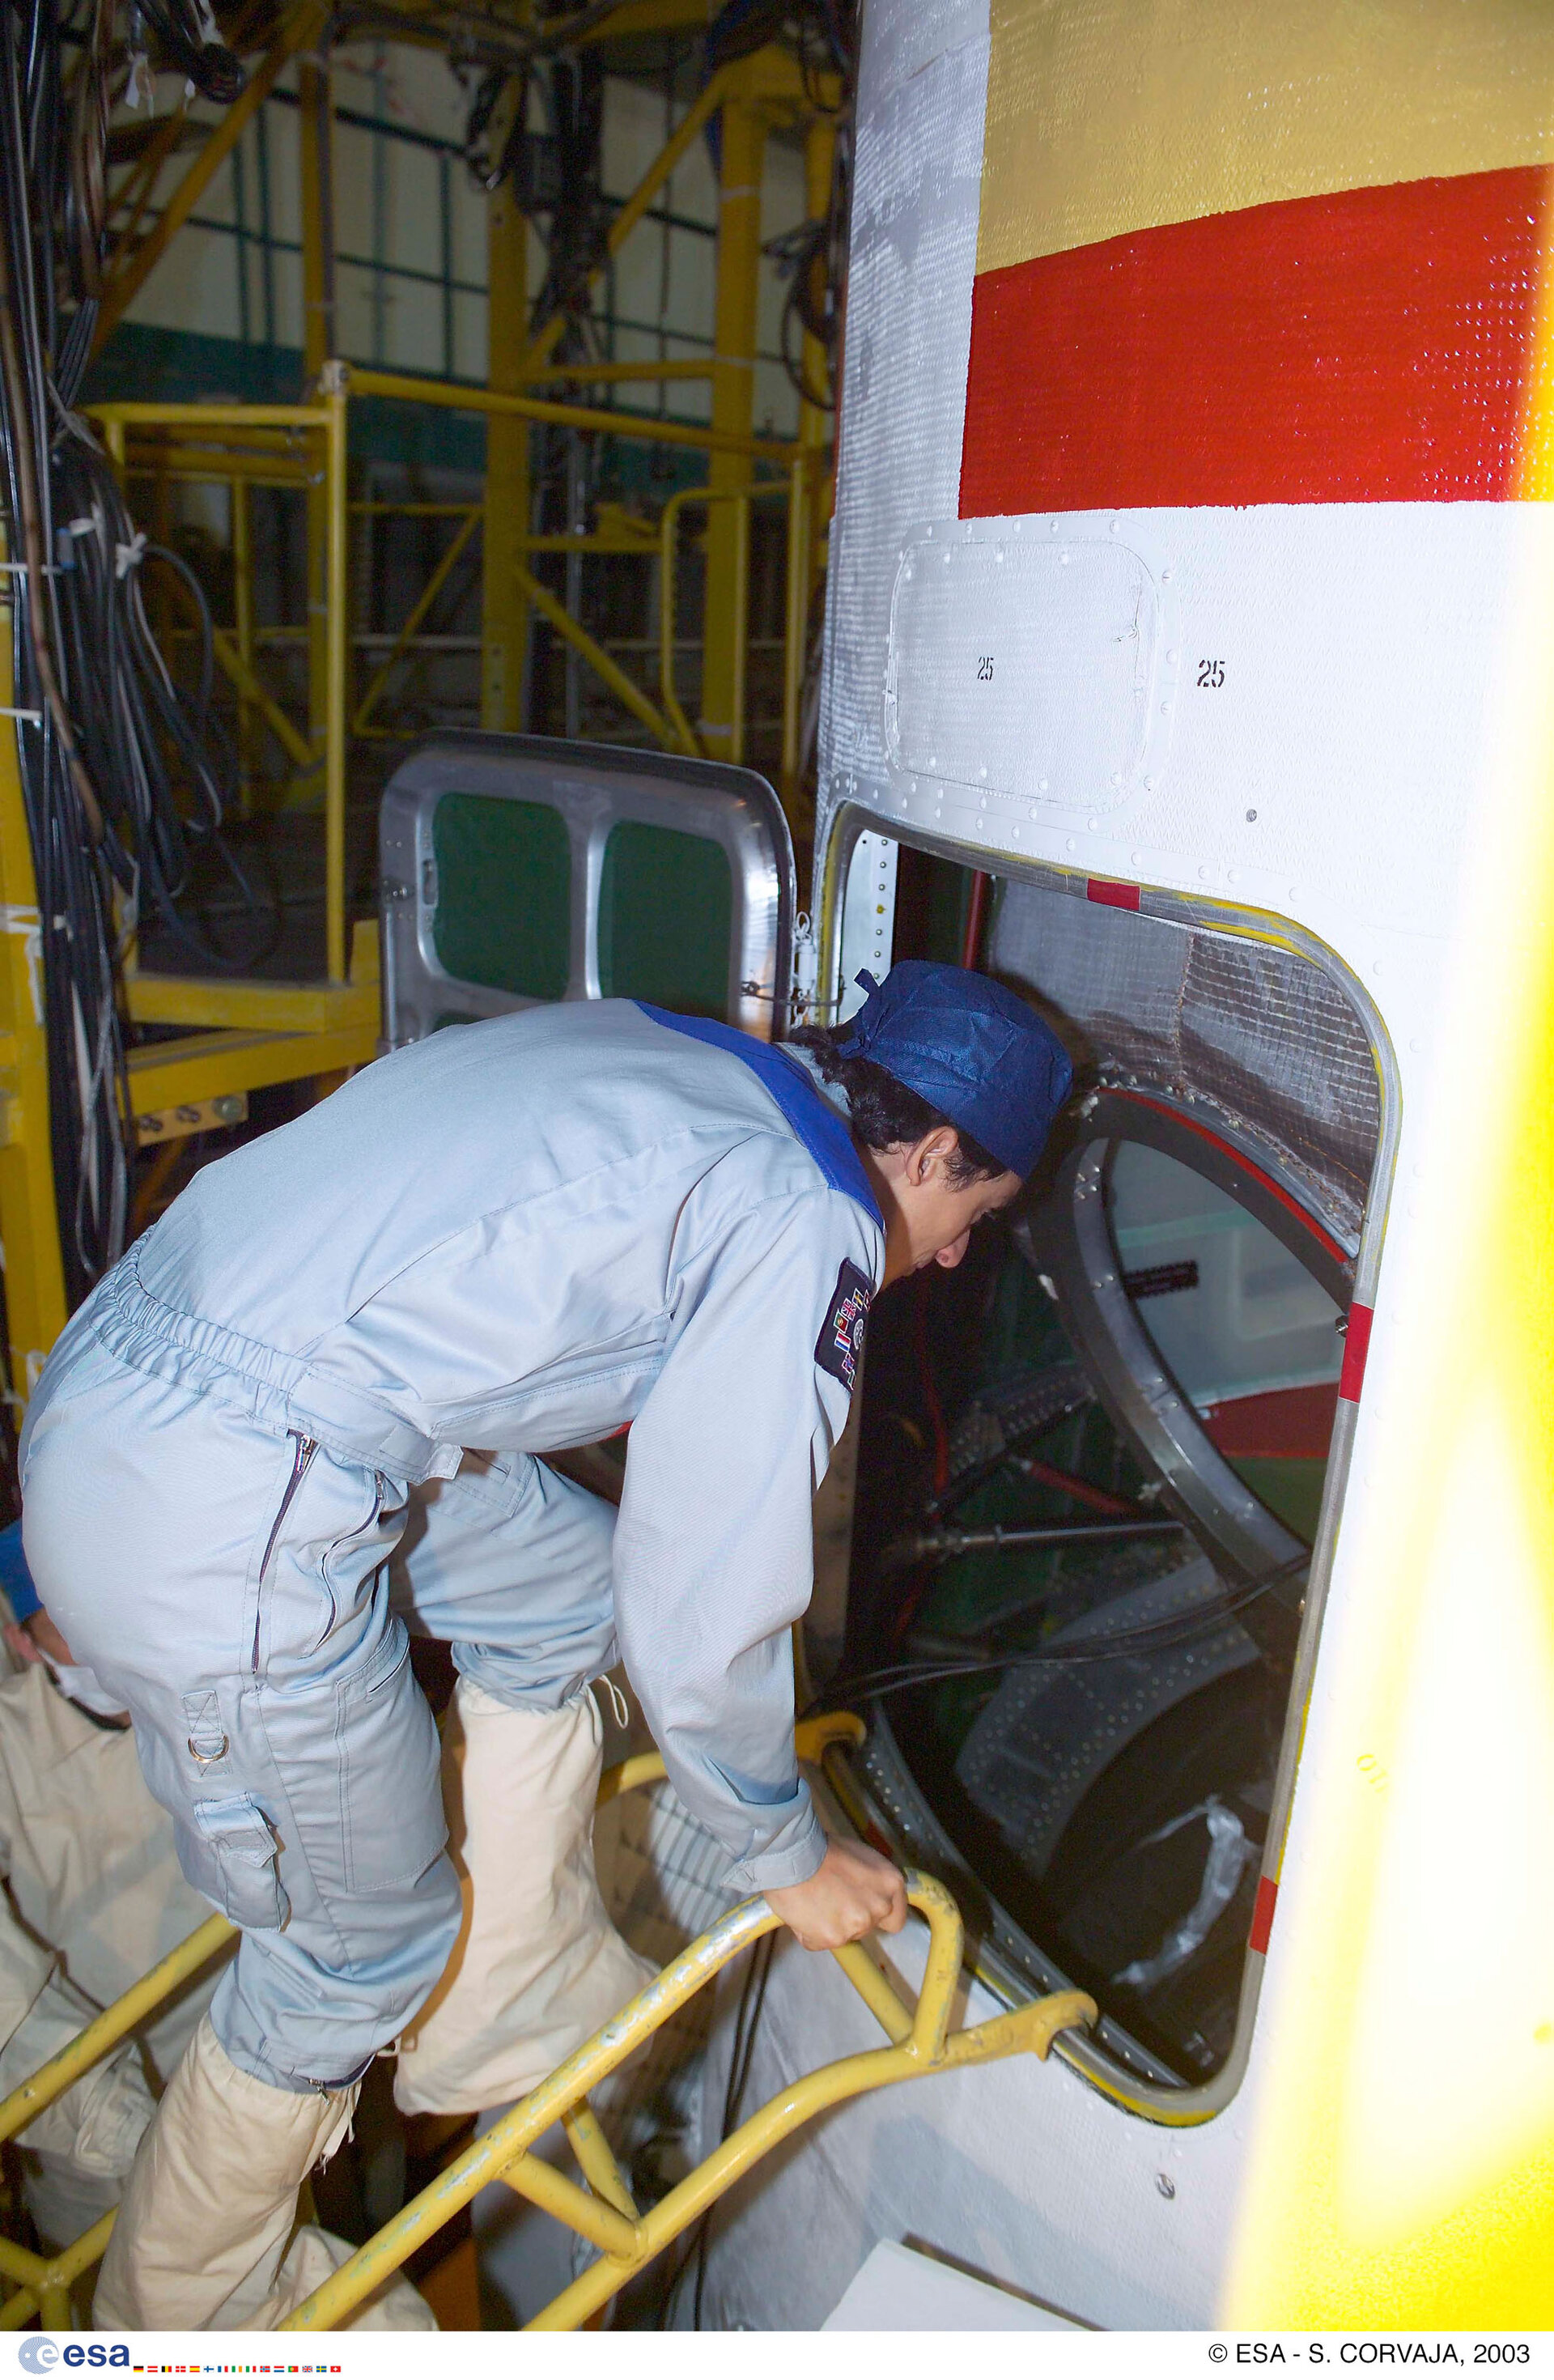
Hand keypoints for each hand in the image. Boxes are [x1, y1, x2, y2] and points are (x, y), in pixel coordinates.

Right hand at [764, 1840, 907, 1951]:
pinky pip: (818, 1941)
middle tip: (829, 1899)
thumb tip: (864, 1893)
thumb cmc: (821, 1849)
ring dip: (828, 1925)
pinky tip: (801, 1910)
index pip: (896, 1919)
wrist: (794, 1855)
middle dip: (850, 1918)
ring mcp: (857, 1925)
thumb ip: (870, 1882)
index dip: (879, 1917)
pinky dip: (808, 1932)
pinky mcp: (833, 1938)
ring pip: (843, 1935)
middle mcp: (880, 1906)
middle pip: (868, 1927)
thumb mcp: (860, 1857)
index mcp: (891, 1884)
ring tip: (812, 1901)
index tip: (864, 1912)